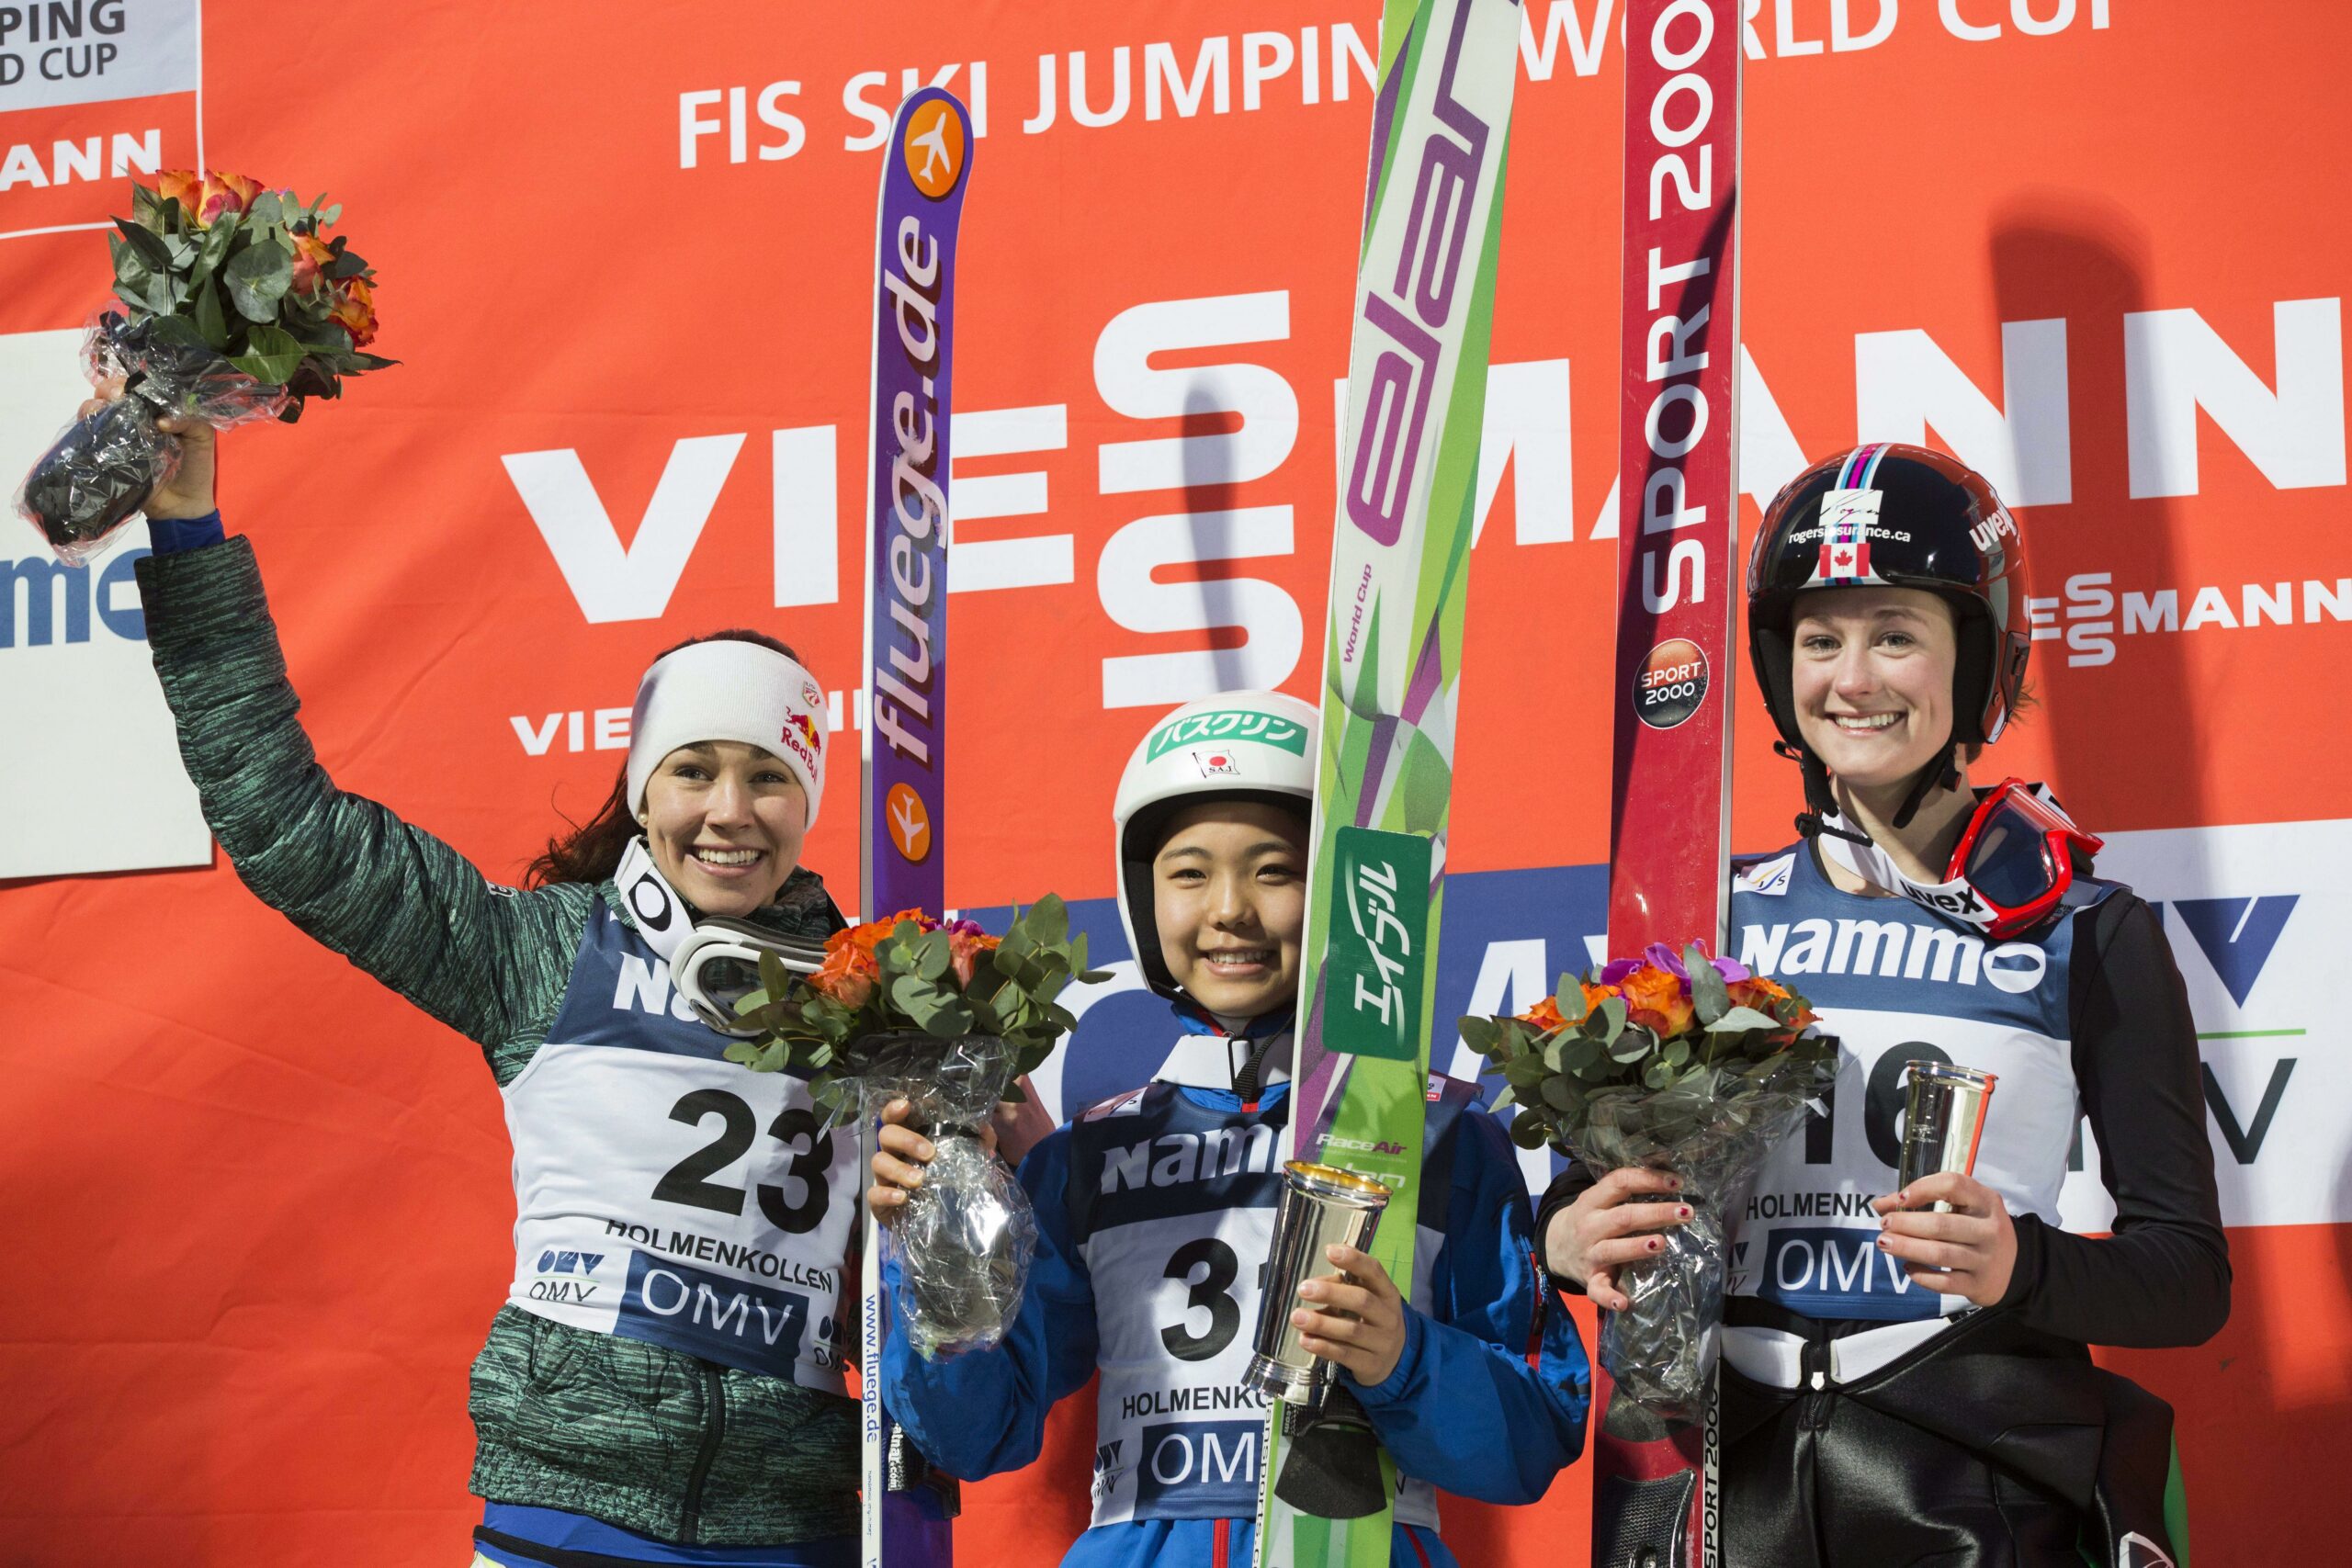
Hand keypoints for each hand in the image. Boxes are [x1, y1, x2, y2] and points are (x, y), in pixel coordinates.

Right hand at [79, 377, 217, 518]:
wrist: (183, 504)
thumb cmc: (196, 467)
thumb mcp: (202, 437)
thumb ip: (190, 420)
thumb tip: (161, 419)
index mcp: (157, 409)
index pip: (139, 385)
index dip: (132, 380)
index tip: (132, 386)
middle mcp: (135, 417)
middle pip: (112, 391)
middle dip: (109, 388)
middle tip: (116, 396)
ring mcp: (118, 433)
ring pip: (96, 408)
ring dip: (95, 403)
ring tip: (102, 408)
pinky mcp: (106, 451)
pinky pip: (89, 433)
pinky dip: (87, 423)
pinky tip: (94, 423)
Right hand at [865, 1097, 996, 1227]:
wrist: (941, 1226)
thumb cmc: (948, 1185)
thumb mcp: (968, 1162)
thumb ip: (978, 1144)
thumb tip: (985, 1128)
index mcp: (910, 1140)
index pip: (895, 1117)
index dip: (895, 1109)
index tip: (906, 1105)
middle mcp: (894, 1154)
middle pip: (886, 1135)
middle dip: (906, 1140)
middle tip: (929, 1152)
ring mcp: (884, 1178)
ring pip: (878, 1162)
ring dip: (898, 1168)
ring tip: (919, 1180)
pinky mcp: (880, 1202)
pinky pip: (874, 1194)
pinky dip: (886, 1194)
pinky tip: (902, 1198)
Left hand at [1292, 1243, 1407, 1387]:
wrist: (1395, 1359)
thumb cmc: (1373, 1320)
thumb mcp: (1367, 1299)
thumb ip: (1342, 1285)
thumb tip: (1314, 1284)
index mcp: (1388, 1293)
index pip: (1374, 1271)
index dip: (1354, 1260)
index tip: (1329, 1251)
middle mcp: (1388, 1316)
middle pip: (1362, 1301)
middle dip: (1331, 1293)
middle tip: (1303, 1288)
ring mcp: (1382, 1342)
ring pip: (1351, 1330)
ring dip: (1321, 1323)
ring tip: (1296, 1317)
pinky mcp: (1371, 1365)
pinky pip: (1345, 1355)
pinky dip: (1323, 1346)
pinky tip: (1305, 1339)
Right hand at [1542, 1168, 1693, 1311]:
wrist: (1556, 1247)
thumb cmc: (1592, 1219)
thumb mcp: (1599, 1201)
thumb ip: (1625, 1194)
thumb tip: (1672, 1182)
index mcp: (1592, 1201)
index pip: (1620, 1183)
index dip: (1648, 1180)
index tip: (1677, 1182)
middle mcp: (1590, 1226)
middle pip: (1623, 1217)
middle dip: (1656, 1213)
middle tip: (1686, 1211)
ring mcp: (1589, 1254)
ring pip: (1613, 1250)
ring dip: (1637, 1247)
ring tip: (1661, 1243)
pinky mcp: (1590, 1280)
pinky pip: (1598, 1290)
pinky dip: (1610, 1298)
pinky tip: (1624, 1303)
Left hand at [1870, 1172, 2016, 1306]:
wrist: (2016, 1267)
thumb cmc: (1978, 1229)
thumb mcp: (1964, 1207)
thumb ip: (1925, 1200)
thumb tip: (1880, 1204)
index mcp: (1986, 1201)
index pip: (1953, 1185)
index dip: (1922, 1189)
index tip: (1899, 1199)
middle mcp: (1989, 1229)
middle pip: (1941, 1225)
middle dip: (1906, 1224)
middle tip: (1884, 1224)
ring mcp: (1986, 1259)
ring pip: (1940, 1254)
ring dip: (1907, 1248)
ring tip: (1885, 1243)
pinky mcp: (1979, 1285)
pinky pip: (1945, 1283)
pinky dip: (1922, 1276)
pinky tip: (1908, 1268)